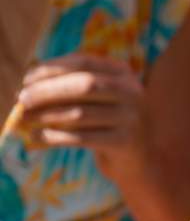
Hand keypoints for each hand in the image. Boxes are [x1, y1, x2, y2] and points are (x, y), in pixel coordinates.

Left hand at [18, 54, 147, 173]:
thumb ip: (70, 84)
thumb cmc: (105, 121)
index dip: (52, 69)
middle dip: (48, 91)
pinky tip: (36, 137)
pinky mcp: (123, 142)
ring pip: (80, 113)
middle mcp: (132, 91)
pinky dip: (53, 137)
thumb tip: (29, 83)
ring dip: (45, 115)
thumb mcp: (96, 96)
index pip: (84, 63)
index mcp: (123, 72)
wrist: (135, 157)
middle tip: (21, 99)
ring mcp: (130, 117)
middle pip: (85, 85)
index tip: (25, 80)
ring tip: (23, 118)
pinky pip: (81, 138)